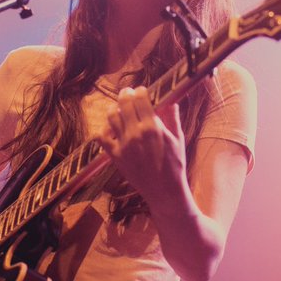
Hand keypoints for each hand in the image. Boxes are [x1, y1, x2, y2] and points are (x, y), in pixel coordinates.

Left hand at [98, 87, 187, 211]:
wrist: (164, 191)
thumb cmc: (175, 165)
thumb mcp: (178, 139)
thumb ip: (173, 118)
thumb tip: (171, 101)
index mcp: (152, 127)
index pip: (140, 99)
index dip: (140, 91)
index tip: (142, 90)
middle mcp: (135, 133)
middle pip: (124, 104)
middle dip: (125, 94)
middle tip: (127, 93)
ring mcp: (123, 145)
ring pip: (111, 117)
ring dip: (115, 109)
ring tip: (119, 109)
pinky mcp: (115, 156)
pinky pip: (101, 138)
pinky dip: (104, 130)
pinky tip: (111, 129)